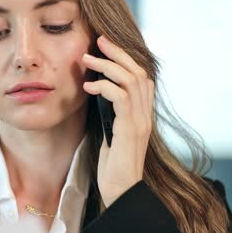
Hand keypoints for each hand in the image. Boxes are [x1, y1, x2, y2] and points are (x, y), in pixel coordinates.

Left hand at [82, 35, 154, 206]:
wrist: (121, 192)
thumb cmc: (112, 167)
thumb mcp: (111, 133)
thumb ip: (110, 114)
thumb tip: (98, 93)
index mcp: (142, 114)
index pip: (141, 76)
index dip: (125, 58)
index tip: (105, 46)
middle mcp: (145, 115)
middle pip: (138, 71)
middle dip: (118, 52)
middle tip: (98, 40)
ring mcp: (140, 122)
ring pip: (131, 80)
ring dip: (108, 65)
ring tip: (87, 59)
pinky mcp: (130, 130)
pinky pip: (121, 97)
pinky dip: (104, 87)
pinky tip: (89, 87)